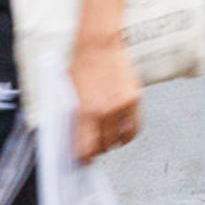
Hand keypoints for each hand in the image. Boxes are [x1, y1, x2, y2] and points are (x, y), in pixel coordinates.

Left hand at [71, 30, 141, 159]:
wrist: (98, 44)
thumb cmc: (81, 66)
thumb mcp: (69, 96)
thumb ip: (75, 119)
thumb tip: (76, 139)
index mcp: (86, 112)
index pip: (86, 148)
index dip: (84, 158)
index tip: (83, 159)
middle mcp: (106, 111)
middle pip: (104, 146)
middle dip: (98, 149)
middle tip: (94, 146)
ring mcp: (123, 105)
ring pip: (121, 139)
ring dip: (114, 142)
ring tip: (109, 138)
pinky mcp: (135, 98)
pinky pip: (135, 126)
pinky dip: (129, 134)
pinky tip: (123, 132)